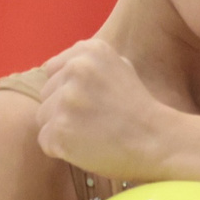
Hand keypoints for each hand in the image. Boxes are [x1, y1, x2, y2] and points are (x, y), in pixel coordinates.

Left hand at [35, 39, 179, 180]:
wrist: (157, 141)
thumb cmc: (140, 111)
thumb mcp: (121, 69)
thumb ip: (90, 65)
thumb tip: (59, 70)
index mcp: (90, 50)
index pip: (53, 70)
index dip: (67, 90)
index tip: (91, 103)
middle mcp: (76, 69)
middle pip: (46, 94)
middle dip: (63, 110)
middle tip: (95, 122)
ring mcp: (66, 99)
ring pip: (43, 118)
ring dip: (61, 130)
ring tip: (92, 135)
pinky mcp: (60, 128)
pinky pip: (45, 141)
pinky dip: (61, 149)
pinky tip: (87, 148)